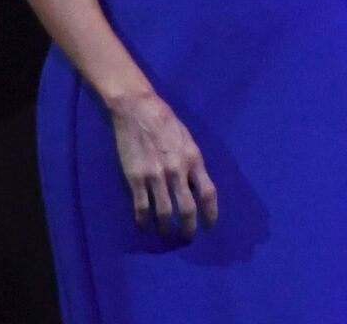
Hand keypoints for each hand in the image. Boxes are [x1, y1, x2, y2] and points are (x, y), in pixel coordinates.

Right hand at [108, 90, 218, 238]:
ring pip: (164, 213)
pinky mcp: (135, 178)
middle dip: (189, 228)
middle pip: (187, 209)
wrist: (138, 109)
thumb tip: (194, 187)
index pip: (208, 194)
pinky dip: (143, 221)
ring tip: (166, 234)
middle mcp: (177, 171)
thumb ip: (193, 164)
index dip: (211, 214)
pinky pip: (141, 207)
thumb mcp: (188, 140)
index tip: (209, 226)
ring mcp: (155, 176)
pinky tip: (144, 226)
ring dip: (166, 229)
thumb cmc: (166, 122)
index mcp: (193, 160)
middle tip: (186, 237)